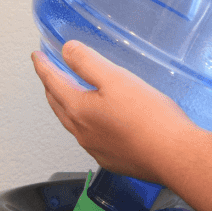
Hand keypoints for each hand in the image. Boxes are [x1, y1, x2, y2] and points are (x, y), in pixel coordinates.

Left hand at [31, 40, 199, 182]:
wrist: (174, 156)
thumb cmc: (150, 119)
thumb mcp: (116, 78)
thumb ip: (88, 62)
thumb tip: (67, 51)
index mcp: (79, 110)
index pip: (52, 82)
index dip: (43, 66)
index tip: (37, 56)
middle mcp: (82, 133)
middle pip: (58, 105)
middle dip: (51, 86)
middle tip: (49, 73)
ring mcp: (96, 149)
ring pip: (73, 123)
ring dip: (67, 106)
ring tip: (70, 95)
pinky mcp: (113, 159)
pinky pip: (91, 138)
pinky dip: (86, 124)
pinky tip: (98, 121)